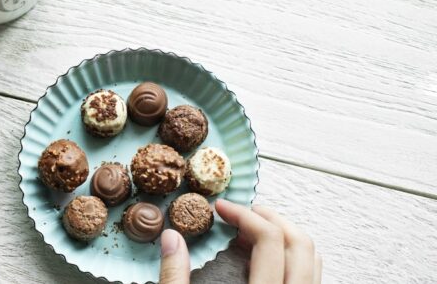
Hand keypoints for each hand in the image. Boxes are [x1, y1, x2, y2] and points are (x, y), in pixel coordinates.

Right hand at [158, 200, 321, 283]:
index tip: (221, 209)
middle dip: (269, 219)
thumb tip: (172, 238)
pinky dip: (291, 258)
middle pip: (300, 244)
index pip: (270, 241)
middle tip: (240, 212)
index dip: (244, 216)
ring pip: (313, 261)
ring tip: (251, 231)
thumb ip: (175, 276)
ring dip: (284, 236)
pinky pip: (310, 277)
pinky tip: (263, 258)